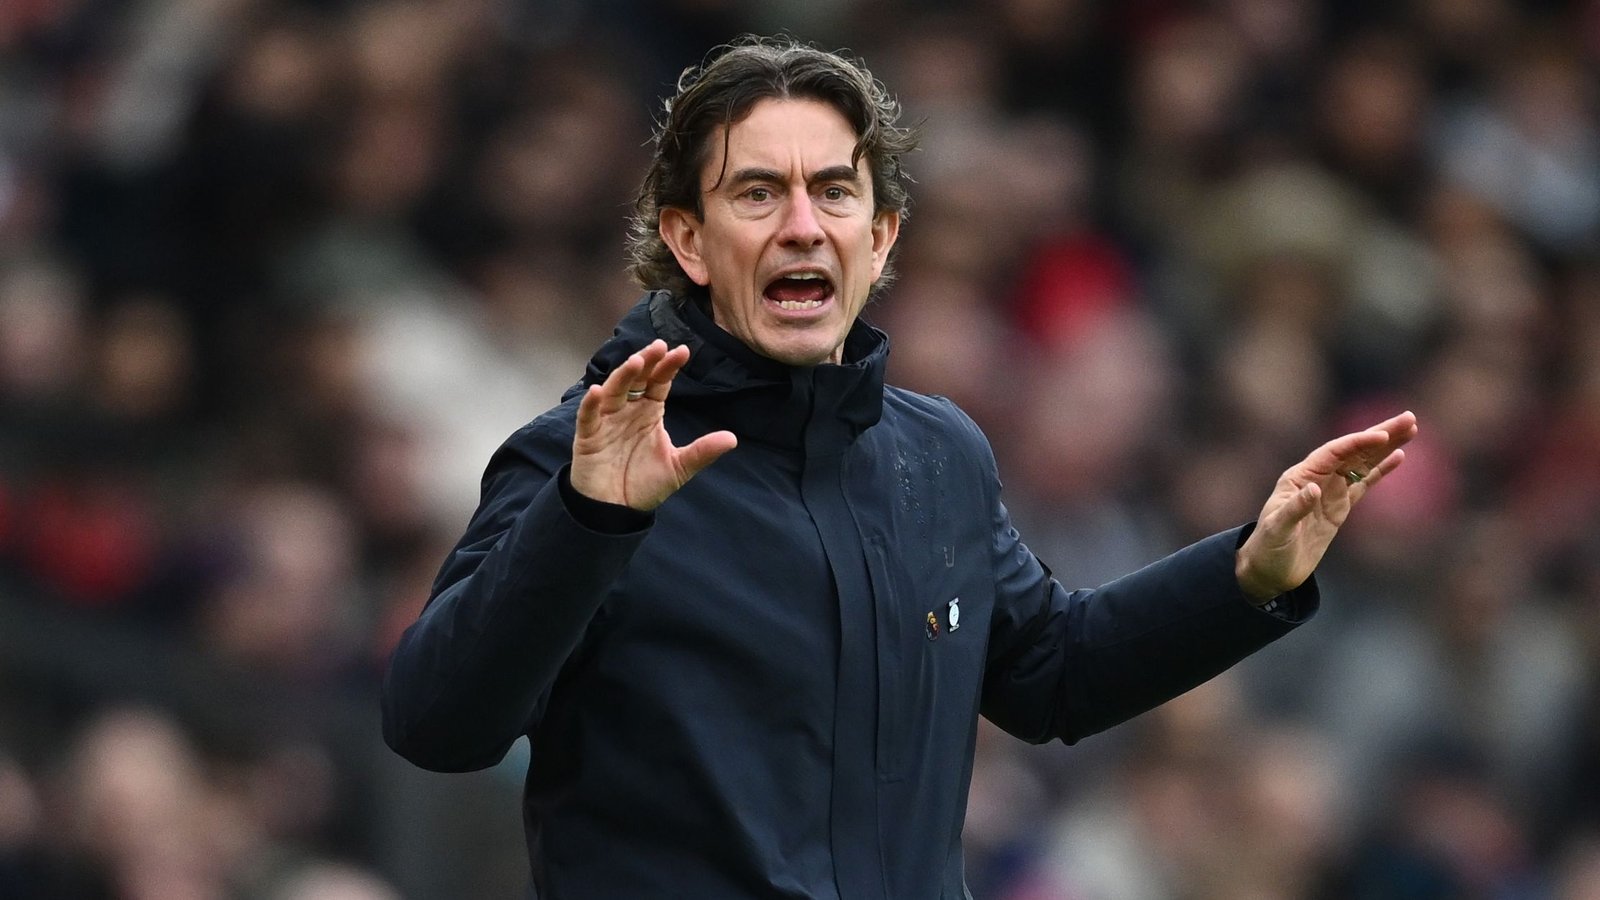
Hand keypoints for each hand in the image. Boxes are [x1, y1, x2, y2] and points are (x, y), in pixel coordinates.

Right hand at [571, 340, 737, 510]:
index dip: (668, 367)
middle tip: (659, 347)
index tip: (682, 351)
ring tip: (636, 361)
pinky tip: (598, 391)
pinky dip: (591, 403)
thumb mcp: (679, 467)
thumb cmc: (644, 485)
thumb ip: (702, 451)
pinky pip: (588, 416)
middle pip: (636, 379)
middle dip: (647, 362)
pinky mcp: (588, 436)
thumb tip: (733, 439)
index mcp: (649, 412)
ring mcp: (606, 421)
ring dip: (623, 375)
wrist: (617, 512)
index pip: (659, 382)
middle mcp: (627, 410)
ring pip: (613, 390)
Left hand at [1235, 410, 1418, 600]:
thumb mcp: (1277, 528)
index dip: (1357, 443)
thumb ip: (1295, 508)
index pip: (1333, 453)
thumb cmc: (1268, 547)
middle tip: (1409, 418)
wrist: (1270, 569)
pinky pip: (1364, 483)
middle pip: (1353, 451)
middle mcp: (1317, 478)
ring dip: (1386, 447)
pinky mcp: (1340, 507)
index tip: (1382, 436)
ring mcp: (1331, 491)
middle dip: (1380, 434)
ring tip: (1411, 429)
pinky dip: (1381, 470)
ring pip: (1363, 463)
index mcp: (1300, 477)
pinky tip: (1398, 456)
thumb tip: (1314, 488)